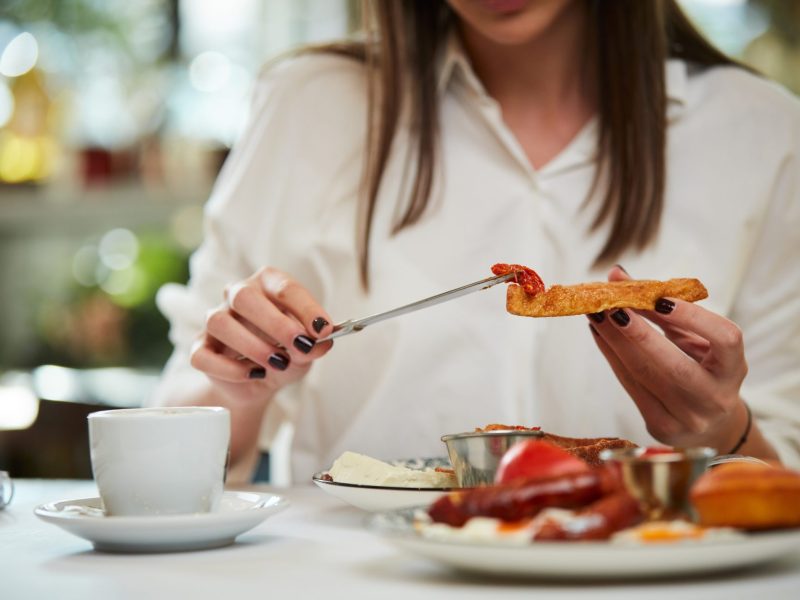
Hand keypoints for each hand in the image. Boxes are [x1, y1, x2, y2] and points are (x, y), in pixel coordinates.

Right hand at [190, 267, 333, 403]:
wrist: (261, 381)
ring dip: (253, 345)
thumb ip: (313, 345)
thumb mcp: (306, 351)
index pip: (284, 287)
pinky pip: (203, 355)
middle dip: (275, 322)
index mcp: (267, 284)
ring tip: (278, 363)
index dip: (306, 308)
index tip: (324, 329)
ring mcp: (215, 320)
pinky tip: (254, 374)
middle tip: (299, 345)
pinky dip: (230, 368)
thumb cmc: (286, 354)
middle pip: (244, 296)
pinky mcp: (200, 348)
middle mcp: (237, 295)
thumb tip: (320, 343)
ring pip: (220, 323)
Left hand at [587, 266, 748, 451]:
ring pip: (644, 375)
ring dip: (613, 340)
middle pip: (674, 365)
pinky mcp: (661, 427)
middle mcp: (715, 397)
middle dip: (637, 332)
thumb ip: (661, 306)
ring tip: (595, 314)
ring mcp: (688, 418)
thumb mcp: (693, 338)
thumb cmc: (700, 367)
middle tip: (609, 304)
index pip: (725, 340)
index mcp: (733, 369)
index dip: (694, 317)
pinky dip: (610, 356)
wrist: (709, 425)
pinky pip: (630, 386)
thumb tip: (617, 275)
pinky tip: (599, 334)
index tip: (661, 297)